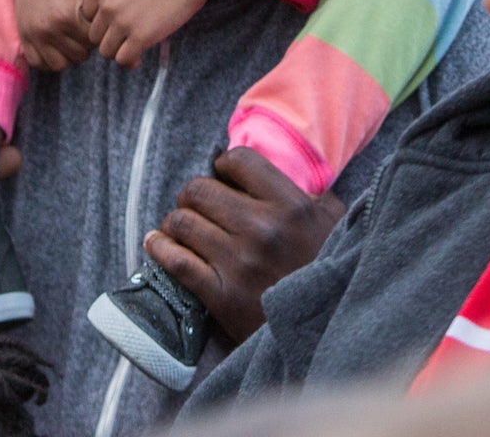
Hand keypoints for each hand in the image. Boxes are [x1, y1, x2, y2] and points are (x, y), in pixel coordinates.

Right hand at [13, 0, 100, 72]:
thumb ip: (104, 10)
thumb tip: (120, 34)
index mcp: (68, 16)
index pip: (94, 44)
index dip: (100, 35)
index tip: (98, 23)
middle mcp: (49, 28)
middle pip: (79, 56)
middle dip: (86, 46)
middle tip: (85, 30)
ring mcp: (34, 34)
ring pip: (59, 64)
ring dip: (69, 55)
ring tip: (72, 39)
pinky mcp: (23, 35)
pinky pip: (38, 62)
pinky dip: (49, 59)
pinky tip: (57, 45)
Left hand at [85, 0, 236, 68]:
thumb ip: (110, 2)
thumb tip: (103, 34)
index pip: (86, 19)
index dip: (101, 26)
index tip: (116, 28)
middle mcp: (107, 4)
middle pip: (94, 37)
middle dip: (110, 41)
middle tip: (126, 41)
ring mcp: (122, 21)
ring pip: (106, 52)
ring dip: (119, 53)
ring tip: (133, 49)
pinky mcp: (139, 36)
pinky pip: (123, 60)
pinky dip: (130, 62)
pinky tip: (139, 58)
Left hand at [143, 147, 342, 344]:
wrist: (331, 329)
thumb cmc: (330, 268)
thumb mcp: (332, 220)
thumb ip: (305, 189)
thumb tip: (268, 168)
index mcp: (292, 206)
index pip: (237, 160)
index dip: (224, 165)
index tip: (223, 176)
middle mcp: (263, 230)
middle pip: (199, 190)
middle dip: (194, 195)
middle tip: (198, 206)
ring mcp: (240, 264)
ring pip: (182, 222)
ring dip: (176, 222)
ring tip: (181, 227)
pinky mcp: (224, 297)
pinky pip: (176, 262)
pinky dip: (160, 248)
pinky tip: (157, 243)